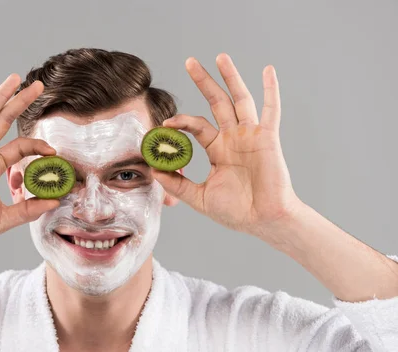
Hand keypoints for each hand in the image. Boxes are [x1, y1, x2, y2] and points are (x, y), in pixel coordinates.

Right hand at [0, 74, 58, 244]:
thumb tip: (55, 202)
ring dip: (0, 96)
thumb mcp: (3, 217)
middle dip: (21, 103)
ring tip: (16, 78)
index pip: (19, 146)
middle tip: (39, 86)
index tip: (53, 151)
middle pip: (4, 121)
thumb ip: (28, 209)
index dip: (37, 145)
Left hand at [152, 54, 303, 236]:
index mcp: (217, 149)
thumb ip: (178, 184)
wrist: (263, 221)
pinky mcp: (266, 138)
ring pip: (239, 99)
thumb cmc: (236, 212)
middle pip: (216, 102)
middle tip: (189, 62)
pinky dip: (271, 89)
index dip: (179, 122)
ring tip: (219, 56)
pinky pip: (270, 110)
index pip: (195, 126)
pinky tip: (268, 70)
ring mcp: (250, 135)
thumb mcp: (200, 197)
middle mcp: (233, 137)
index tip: (163, 124)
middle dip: (203, 81)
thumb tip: (154, 171)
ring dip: (230, 77)